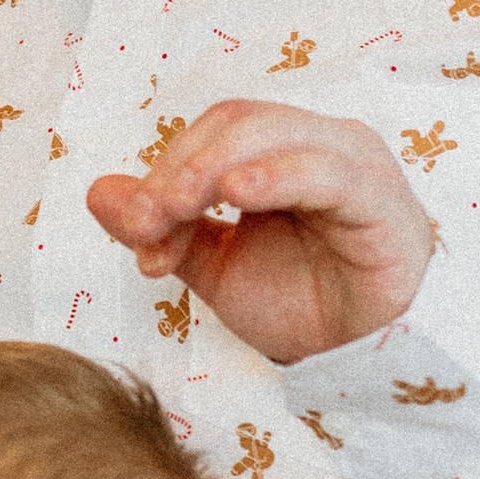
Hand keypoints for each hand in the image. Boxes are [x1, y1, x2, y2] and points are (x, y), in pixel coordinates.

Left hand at [84, 98, 434, 364]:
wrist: (357, 356)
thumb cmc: (299, 300)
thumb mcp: (215, 266)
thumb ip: (162, 228)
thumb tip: (97, 192)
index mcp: (279, 149)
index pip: (209, 133)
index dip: (164, 172)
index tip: (135, 229)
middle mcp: (317, 142)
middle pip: (236, 121)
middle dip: (180, 169)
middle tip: (147, 219)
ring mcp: (353, 163)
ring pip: (273, 134)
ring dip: (214, 168)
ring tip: (179, 206)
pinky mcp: (381, 199)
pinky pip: (328, 172)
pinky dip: (279, 175)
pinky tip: (241, 193)